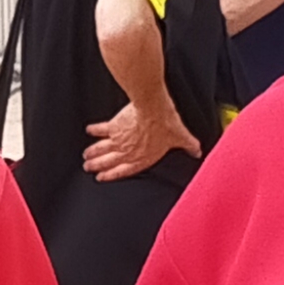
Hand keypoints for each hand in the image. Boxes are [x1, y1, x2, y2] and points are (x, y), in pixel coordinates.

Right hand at [84, 100, 201, 181]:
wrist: (152, 107)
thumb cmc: (165, 122)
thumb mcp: (180, 135)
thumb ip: (188, 145)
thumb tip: (197, 150)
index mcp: (142, 157)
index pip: (124, 170)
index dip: (112, 175)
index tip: (102, 177)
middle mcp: (128, 151)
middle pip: (109, 161)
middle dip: (97, 166)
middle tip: (88, 168)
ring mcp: (119, 140)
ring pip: (102, 149)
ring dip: (93, 154)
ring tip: (86, 157)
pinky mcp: (114, 126)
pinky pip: (101, 130)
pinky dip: (94, 131)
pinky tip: (89, 131)